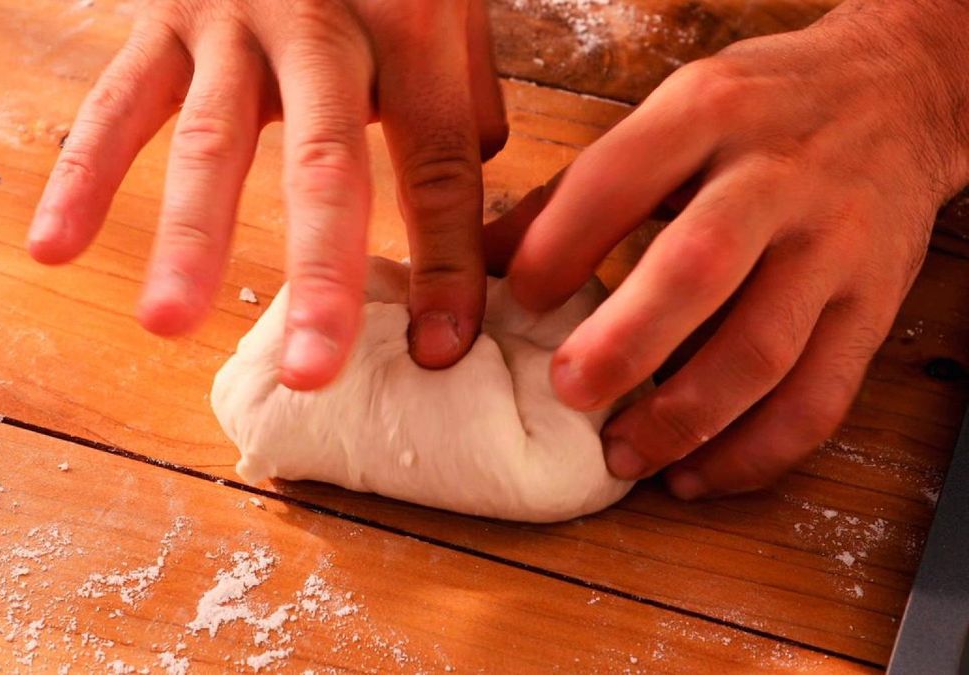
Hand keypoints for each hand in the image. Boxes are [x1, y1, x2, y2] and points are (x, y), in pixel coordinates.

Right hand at [27, 0, 507, 388]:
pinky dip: (82, 173)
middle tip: (311, 371)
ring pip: (211, 139)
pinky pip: (117, 101)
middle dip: (320, 274)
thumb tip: (466, 191)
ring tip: (166, 324)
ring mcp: (233, 18)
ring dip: (188, 236)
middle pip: (328, 164)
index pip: (437, 165)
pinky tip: (52, 246)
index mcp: (411, 25)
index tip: (443, 350)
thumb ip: (457, 95)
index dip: (447, 262)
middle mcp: (323, 23)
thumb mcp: (442, 1)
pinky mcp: (163, 15)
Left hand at [485, 0, 968, 498]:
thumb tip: (483, 264)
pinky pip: (818, 399)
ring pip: (761, 350)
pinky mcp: (874, 307)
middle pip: (696, 267)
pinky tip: (696, 474)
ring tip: (622, 454)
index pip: (618, 179)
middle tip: (568, 391)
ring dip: (683, 419)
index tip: (514, 300)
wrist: (897, 95)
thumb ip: (575, 192)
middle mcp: (774, 177)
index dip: (559, 246)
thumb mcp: (669, 114)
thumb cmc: (759, 112)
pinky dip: (754, 453)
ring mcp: (832, 246)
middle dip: (625, 342)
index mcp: (706, 113)